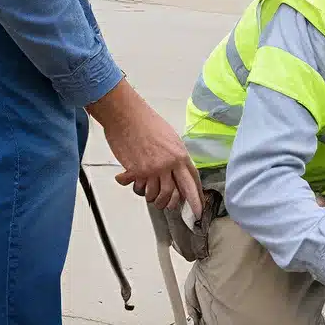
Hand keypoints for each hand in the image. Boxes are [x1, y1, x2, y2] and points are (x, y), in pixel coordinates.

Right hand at [87, 79, 203, 216]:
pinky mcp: (137, 171)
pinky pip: (136, 188)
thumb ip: (176, 157)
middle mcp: (168, 164)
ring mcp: (153, 169)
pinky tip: (128, 179)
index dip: (196, 199)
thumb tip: (178, 173)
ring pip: (155, 195)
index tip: (198, 211)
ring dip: (152, 198)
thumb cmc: (146, 122)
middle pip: (174, 194)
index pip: (192, 182)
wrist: (126, 113)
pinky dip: (132, 186)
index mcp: (180, 156)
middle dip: (171, 204)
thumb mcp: (170, 138)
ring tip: (147, 193)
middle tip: (167, 206)